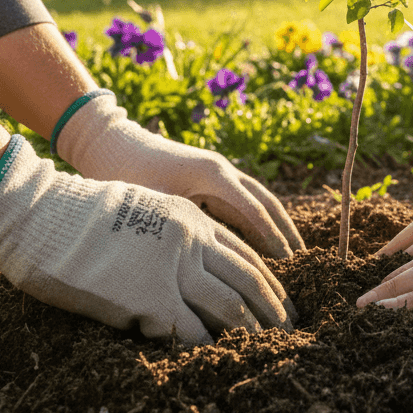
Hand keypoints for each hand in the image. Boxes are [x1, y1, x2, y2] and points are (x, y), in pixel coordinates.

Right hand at [0, 137, 295, 343]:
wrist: (43, 216)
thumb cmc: (81, 213)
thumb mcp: (141, 207)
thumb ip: (172, 230)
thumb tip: (187, 258)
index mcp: (191, 217)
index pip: (244, 252)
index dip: (266, 279)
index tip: (279, 299)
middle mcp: (192, 241)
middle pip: (248, 279)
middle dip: (272, 307)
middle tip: (288, 330)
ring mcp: (174, 270)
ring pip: (231, 306)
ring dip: (253, 331)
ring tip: (267, 349)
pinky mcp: (152, 300)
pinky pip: (193, 331)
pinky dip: (209, 348)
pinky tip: (217, 361)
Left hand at [57, 93, 303, 258]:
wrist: (107, 142)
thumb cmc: (125, 174)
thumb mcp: (153, 206)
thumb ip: (181, 234)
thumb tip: (205, 271)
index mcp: (213, 174)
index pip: (255, 210)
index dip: (275, 239)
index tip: (291, 266)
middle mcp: (221, 170)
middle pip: (267, 202)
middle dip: (287, 233)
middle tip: (305, 264)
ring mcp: (216, 172)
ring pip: (258, 200)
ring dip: (276, 226)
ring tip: (292, 257)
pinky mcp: (208, 178)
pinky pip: (241, 201)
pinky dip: (257, 221)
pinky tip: (261, 245)